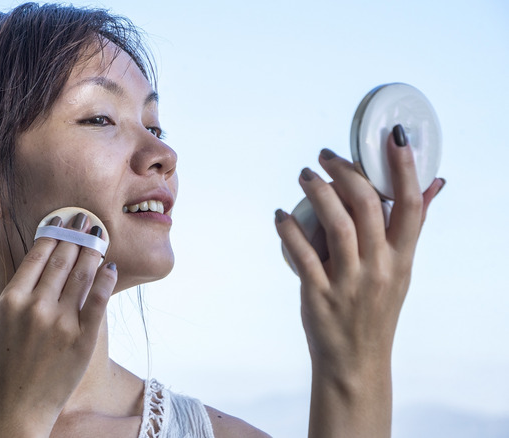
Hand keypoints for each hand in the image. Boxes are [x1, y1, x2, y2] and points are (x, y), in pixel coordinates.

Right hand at [0, 215, 115, 436]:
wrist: (17, 406)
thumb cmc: (8, 363)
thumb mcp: (5, 321)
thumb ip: (24, 292)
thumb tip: (49, 260)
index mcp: (11, 299)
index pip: (38, 255)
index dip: (55, 233)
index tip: (64, 221)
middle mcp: (36, 306)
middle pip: (62, 260)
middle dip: (77, 237)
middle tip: (87, 222)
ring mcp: (61, 323)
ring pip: (82, 275)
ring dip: (93, 253)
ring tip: (99, 241)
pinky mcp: (83, 339)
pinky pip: (99, 300)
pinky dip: (106, 279)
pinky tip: (109, 268)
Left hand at [275, 127, 444, 436]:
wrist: (356, 363)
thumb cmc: (376, 310)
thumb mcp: (400, 269)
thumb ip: (409, 227)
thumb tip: (432, 183)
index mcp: (401, 258)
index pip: (410, 205)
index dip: (404, 168)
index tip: (393, 137)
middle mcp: (379, 267)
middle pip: (367, 206)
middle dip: (344, 172)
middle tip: (324, 156)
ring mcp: (349, 282)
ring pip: (335, 225)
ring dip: (317, 192)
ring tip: (304, 175)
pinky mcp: (319, 294)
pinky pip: (302, 254)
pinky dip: (288, 230)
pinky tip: (280, 215)